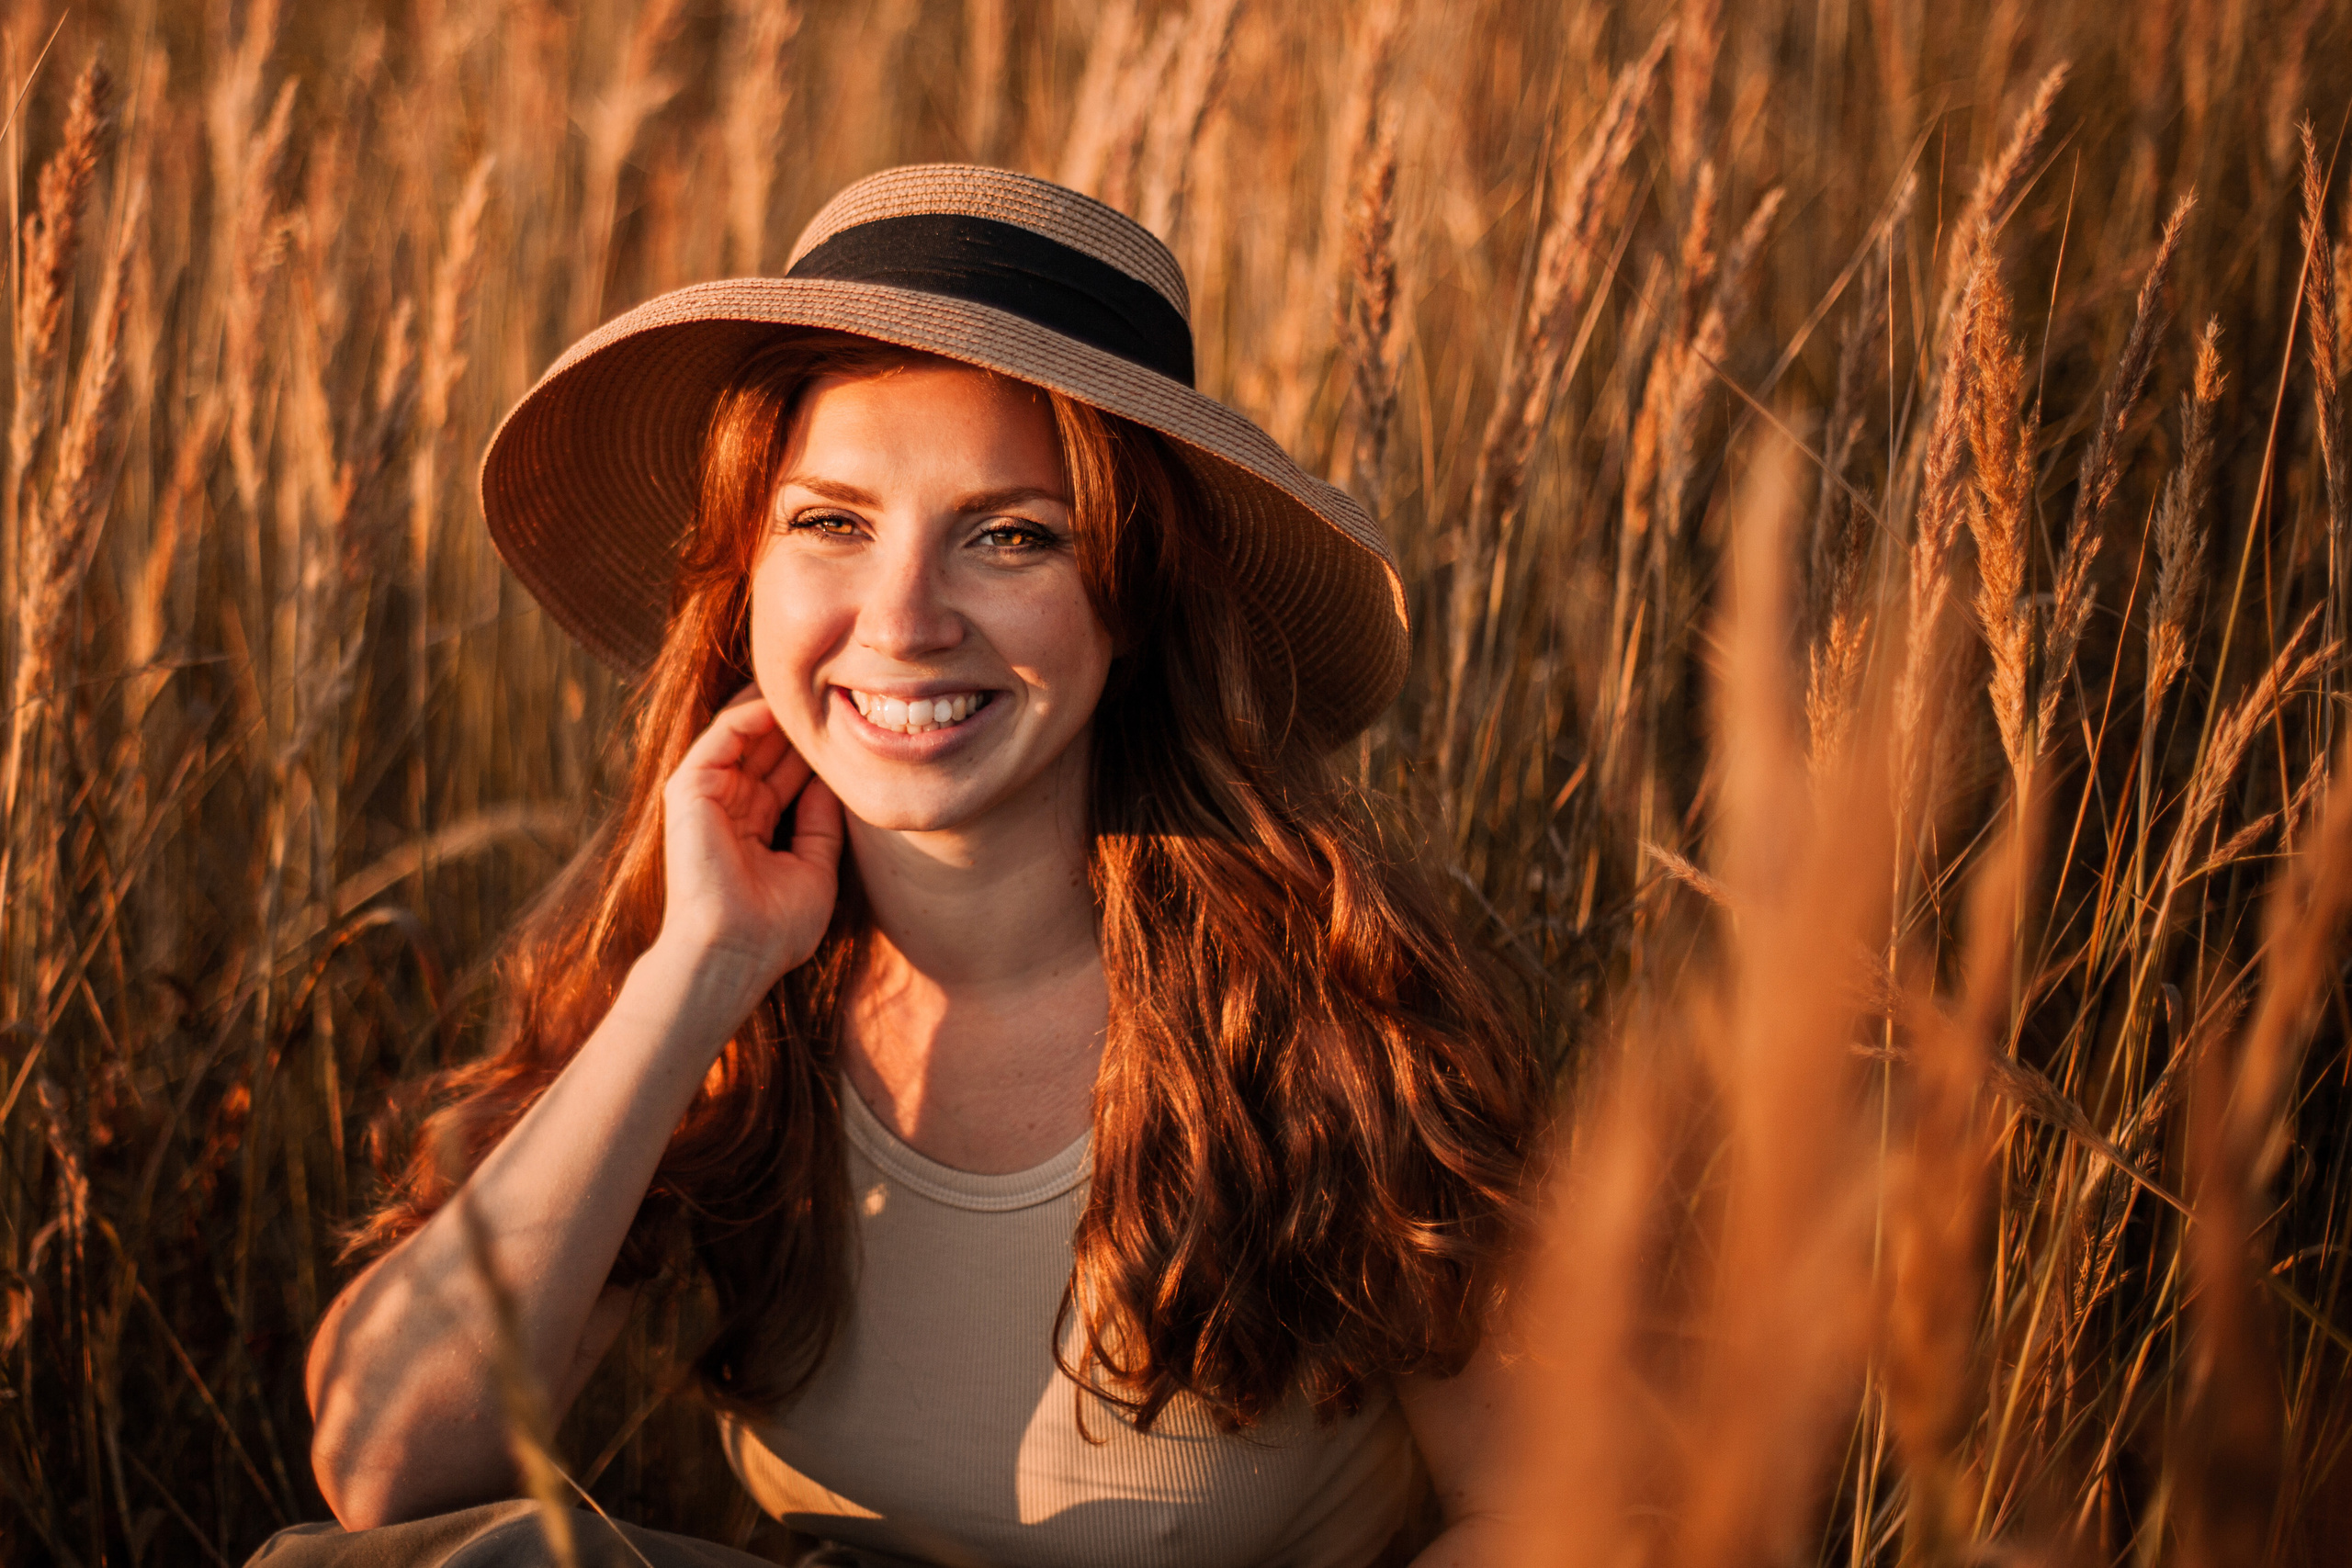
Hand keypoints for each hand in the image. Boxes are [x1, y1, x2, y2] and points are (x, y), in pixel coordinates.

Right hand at [654, 684, 844, 999]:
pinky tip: (784, 703)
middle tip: (840, 692)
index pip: (784, 774)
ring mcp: (706, 797)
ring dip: (779, 711)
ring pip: (745, 735)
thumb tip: (832, 784)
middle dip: (800, 723)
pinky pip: (723, 737)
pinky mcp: (689, 790)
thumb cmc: (774, 928)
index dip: (816, 750)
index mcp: (753, 827)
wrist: (734, 952)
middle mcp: (728, 808)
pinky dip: (752, 715)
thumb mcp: (815, 869)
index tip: (854, 726)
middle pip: (767, 750)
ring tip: (817, 685)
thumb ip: (822, 824)